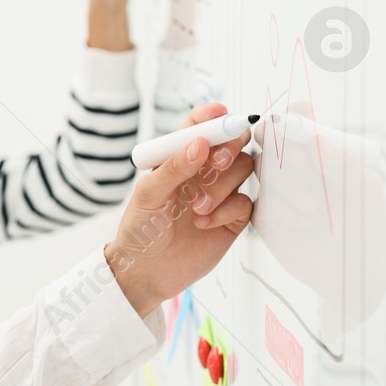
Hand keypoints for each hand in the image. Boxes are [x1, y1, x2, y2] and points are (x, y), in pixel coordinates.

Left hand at [104, 103, 255, 316]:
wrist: (146, 271)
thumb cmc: (139, 229)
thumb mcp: (147, 195)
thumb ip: (172, 167)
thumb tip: (199, 143)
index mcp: (177, 157)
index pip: (199, 127)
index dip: (211, 116)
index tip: (219, 115)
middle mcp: (202, 171)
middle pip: (232, 141)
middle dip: (229, 146)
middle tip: (214, 164)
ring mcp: (220, 192)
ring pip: (243, 168)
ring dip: (223, 185)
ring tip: (197, 207)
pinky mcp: (232, 217)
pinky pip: (246, 201)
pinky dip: (227, 210)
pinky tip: (204, 223)